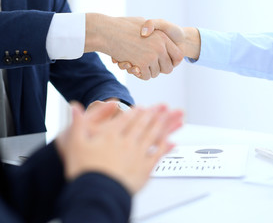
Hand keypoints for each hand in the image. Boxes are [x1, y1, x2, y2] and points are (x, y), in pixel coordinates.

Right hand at [56, 102, 182, 193]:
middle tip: (163, 107)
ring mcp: (137, 155)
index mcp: (110, 135)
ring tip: (170, 118)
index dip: (135, 112)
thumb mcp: (73, 143)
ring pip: (152, 136)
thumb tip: (75, 107)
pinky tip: (171, 142)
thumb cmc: (84, 171)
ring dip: (162, 125)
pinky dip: (165, 147)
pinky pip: (157, 154)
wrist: (96, 194)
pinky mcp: (144, 169)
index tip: (142, 107)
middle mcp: (126, 142)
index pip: (126, 119)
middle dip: (153, 114)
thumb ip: (77, 123)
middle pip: (142, 125)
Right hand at [84, 14, 183, 79]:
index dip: (172, 62)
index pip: (178, 56)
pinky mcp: (142, 64)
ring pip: (156, 73)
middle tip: (149, 65)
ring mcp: (152, 56)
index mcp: (163, 37)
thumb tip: (160, 40)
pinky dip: (140, 74)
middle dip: (159, 69)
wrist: (107, 31)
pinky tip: (133, 66)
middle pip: (168, 68)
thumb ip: (154, 31)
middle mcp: (160, 47)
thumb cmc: (122, 26)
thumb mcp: (143, 23)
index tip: (164, 63)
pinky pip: (146, 76)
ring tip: (138, 63)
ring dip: (147, 71)